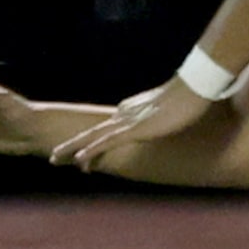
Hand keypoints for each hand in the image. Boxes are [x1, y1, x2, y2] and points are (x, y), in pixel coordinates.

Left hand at [51, 75, 218, 170]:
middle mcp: (124, 114)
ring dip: (71, 149)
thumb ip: (165, 117)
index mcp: (132, 109)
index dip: (94, 142)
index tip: (85, 154)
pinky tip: (77, 160)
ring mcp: (127, 121)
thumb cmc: (190, 97)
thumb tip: (171, 121)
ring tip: (54, 159)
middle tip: (54, 155)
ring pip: (92, 137)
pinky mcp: (133, 129)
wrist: (194, 88)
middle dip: (72, 144)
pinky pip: (106, 142)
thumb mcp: (173, 110)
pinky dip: (90, 151)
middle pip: (93, 131)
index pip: (108, 128)